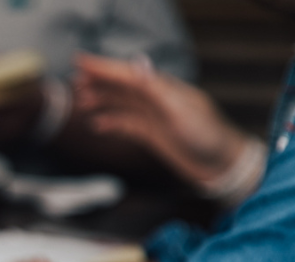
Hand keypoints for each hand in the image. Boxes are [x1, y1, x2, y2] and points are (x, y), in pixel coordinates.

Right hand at [72, 53, 250, 189]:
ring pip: (121, 104)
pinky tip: (96, 125)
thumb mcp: (180, 111)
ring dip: (101, 100)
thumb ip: (156, 90)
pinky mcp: (154, 134)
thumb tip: (137, 65)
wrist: (221, 165)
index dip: (103, 67)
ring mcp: (155, 117)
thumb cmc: (206, 136)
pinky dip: (110, 122)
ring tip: (80, 101)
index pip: (127, 74)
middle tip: (73, 80)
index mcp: (163, 89)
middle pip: (122, 86)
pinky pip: (126, 124)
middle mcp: (157, 99)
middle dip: (98, 81)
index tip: (80, 62)